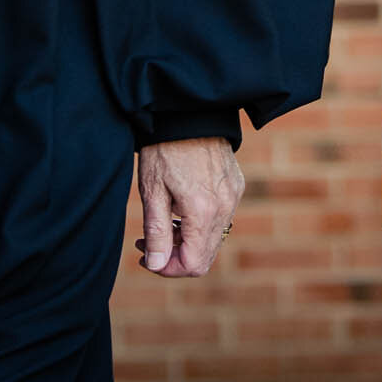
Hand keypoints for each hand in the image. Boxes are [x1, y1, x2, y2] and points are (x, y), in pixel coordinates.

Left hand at [136, 137, 244, 277]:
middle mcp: (225, 208)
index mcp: (203, 211)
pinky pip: (220, 219)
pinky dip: (200, 224)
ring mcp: (233, 197)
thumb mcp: (152, 191)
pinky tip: (180, 208)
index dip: (168, 269)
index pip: (193, 264)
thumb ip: (156, 232)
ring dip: (187, 242)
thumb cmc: (164, 149)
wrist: (188, 112)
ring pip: (213, 239)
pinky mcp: (236, 187)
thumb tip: (156, 265)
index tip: (145, 256)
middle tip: (147, 242)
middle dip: (175, 257)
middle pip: (205, 256)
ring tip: (162, 224)